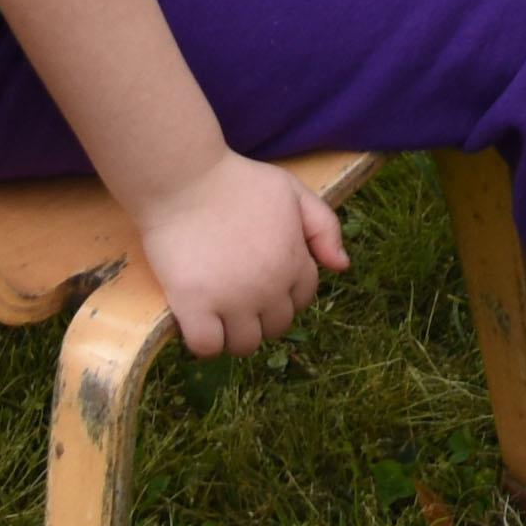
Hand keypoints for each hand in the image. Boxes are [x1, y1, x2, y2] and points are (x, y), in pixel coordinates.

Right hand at [133, 152, 350, 357]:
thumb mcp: (291, 192)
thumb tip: (342, 266)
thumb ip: (324, 225)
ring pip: (244, 345)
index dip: (285, 292)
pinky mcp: (194, 306)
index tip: (264, 280)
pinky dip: (205, 342)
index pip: (302, 299)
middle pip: (276, 327)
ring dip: (235, 334)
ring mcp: (232, 300)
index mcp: (293, 261)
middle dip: (263, 315)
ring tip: (219, 312)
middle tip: (239, 295)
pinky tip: (198, 321)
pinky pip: (207, 347)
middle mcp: (269, 287)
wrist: (184, 178)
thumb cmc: (236, 181)